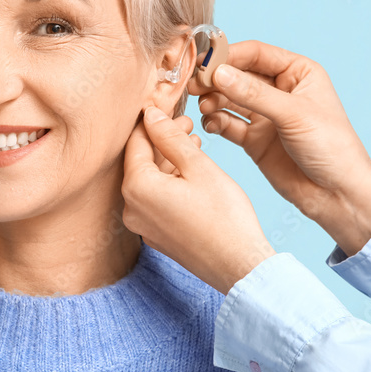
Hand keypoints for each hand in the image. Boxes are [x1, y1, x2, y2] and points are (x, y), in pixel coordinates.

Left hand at [122, 108, 274, 294]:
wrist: (240, 267)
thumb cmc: (225, 217)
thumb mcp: (199, 167)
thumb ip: (170, 137)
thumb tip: (150, 114)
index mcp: (136, 187)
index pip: (135, 141)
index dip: (151, 119)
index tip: (166, 104)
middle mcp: (130, 208)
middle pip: (140, 160)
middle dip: (161, 138)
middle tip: (185, 120)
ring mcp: (141, 224)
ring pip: (149, 180)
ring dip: (168, 159)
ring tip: (192, 140)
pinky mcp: (155, 234)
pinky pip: (155, 199)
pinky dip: (169, 181)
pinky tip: (190, 170)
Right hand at [188, 40, 370, 256]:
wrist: (337, 195)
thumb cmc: (331, 148)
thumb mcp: (294, 114)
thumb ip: (254, 94)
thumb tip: (218, 73)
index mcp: (298, 72)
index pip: (256, 53)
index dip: (228, 56)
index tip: (204, 63)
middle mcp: (279, 90)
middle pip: (237, 75)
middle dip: (215, 79)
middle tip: (195, 85)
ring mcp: (265, 115)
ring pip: (229, 98)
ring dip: (213, 101)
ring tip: (205, 108)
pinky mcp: (254, 138)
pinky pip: (227, 123)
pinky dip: (216, 122)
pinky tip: (211, 125)